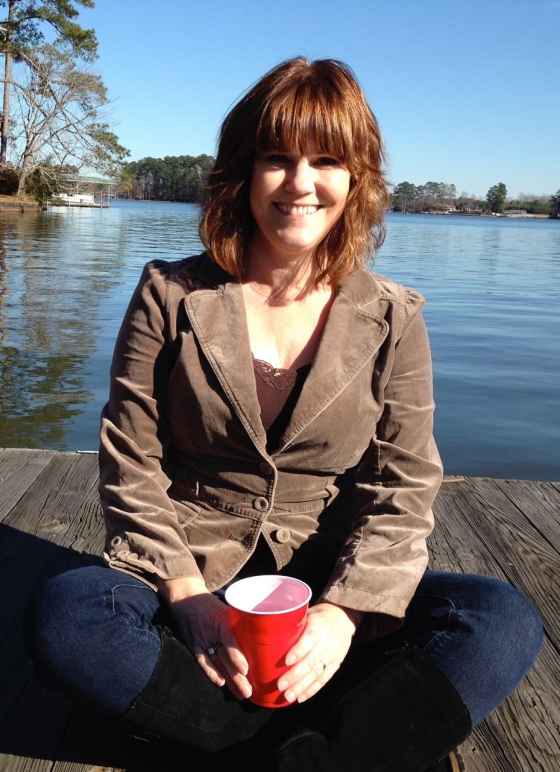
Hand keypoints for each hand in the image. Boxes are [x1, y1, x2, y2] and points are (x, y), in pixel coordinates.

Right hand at [157, 576, 251, 700]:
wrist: (187, 598)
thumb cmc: (214, 603)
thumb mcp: (229, 607)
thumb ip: (243, 621)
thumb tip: (266, 638)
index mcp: (222, 618)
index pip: (229, 637)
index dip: (236, 654)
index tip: (246, 669)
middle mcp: (211, 630)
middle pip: (224, 655)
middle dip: (237, 676)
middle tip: (250, 691)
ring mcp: (201, 638)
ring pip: (216, 662)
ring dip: (228, 680)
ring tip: (241, 694)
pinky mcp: (194, 645)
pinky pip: (202, 661)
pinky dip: (211, 672)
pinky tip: (220, 684)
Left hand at [277, 602, 362, 703]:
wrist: (344, 617)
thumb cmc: (318, 615)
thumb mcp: (307, 613)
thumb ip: (293, 625)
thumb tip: (268, 636)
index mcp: (318, 626)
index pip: (309, 639)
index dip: (298, 651)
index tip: (285, 661)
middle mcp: (327, 641)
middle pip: (311, 660)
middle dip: (295, 675)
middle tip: (280, 686)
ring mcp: (333, 654)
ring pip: (317, 673)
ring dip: (302, 686)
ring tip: (288, 696)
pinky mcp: (336, 664)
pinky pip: (324, 679)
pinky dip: (313, 689)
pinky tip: (301, 697)